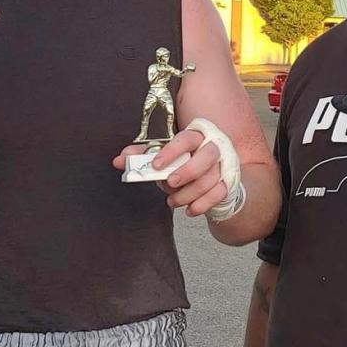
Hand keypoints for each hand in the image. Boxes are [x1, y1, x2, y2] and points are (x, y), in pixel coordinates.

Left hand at [113, 121, 240, 217]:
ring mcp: (223, 166)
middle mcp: (212, 148)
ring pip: (211, 179)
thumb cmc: (184, 161)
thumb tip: (119, 161)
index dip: (171, 151)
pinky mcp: (228, 183)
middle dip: (187, 172)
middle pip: (207, 156)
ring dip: (189, 193)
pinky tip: (190, 210)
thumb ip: (142, 156)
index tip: (156, 165)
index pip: (186, 138)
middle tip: (170, 183)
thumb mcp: (163, 157)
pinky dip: (203, 204)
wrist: (210, 175)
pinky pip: (219, 194)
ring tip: (172, 201)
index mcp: (196, 136)